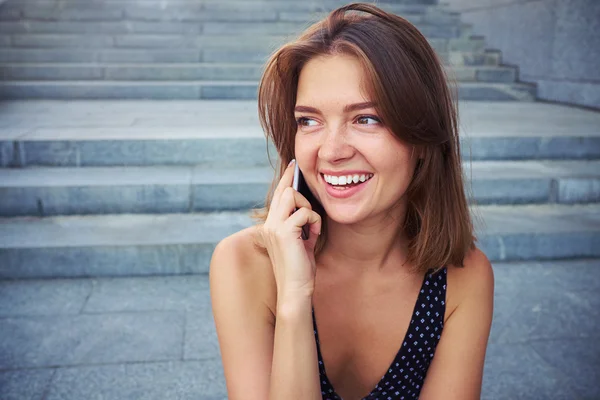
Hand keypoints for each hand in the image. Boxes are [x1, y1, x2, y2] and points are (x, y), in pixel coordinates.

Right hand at [259, 160, 322, 302]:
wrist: (296, 289)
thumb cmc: (300, 269)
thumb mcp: (301, 241)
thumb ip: (300, 224)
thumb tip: (308, 209)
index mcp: (270, 226)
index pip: (278, 195)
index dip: (287, 178)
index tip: (294, 164)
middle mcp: (269, 224)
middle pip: (285, 191)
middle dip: (302, 197)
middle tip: (311, 213)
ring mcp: (274, 227)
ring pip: (292, 197)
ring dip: (308, 209)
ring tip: (311, 229)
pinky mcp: (283, 231)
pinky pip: (305, 213)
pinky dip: (315, 223)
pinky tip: (313, 237)